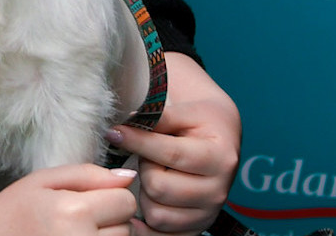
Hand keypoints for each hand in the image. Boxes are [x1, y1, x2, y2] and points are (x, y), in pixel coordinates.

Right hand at [0, 163, 139, 235]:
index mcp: (74, 212)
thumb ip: (88, 174)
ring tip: (72, 233)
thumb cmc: (12, 211)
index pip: (126, 200)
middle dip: (108, 219)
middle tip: (74, 219)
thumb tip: (128, 177)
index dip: (109, 196)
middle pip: (127, 226)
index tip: (87, 200)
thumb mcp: (44, 180)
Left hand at [107, 52, 240, 234]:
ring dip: (145, 194)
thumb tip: (123, 127)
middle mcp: (218, 191)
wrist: (221, 140)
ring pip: (156, 214)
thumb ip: (158, 117)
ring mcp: (207, 214)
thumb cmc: (200, 122)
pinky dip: (145, 225)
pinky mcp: (196, 229)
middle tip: (147, 156)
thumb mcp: (185, 111)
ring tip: (153, 174)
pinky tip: (137, 207)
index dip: (137, 142)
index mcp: (220, 158)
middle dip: (145, 168)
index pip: (170, 154)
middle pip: (159, 188)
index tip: (115, 131)